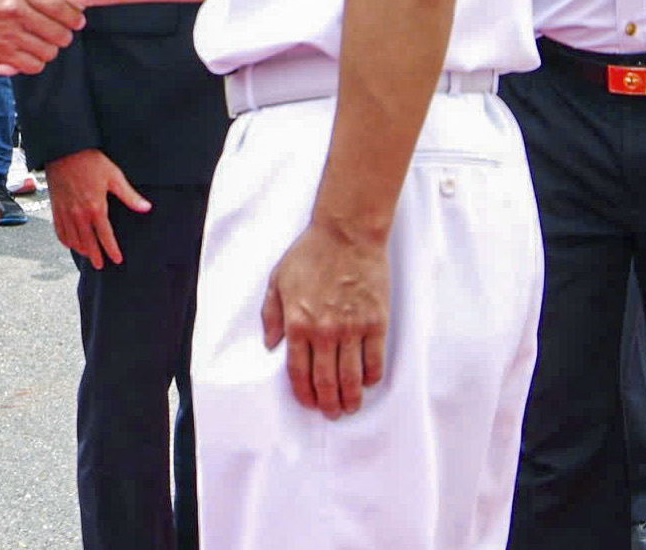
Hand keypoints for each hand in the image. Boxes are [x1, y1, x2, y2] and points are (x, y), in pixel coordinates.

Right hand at [46, 148, 150, 268]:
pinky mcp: (55, 209)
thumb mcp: (114, 177)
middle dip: (95, 256)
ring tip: (88, 255)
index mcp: (95, 208)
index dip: (111, 250)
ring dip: (81, 250)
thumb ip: (129, 196)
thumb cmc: (91, 162)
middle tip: (100, 265)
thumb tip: (146, 208)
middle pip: (88, 243)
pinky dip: (66, 241)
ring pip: (73, 240)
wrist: (64, 151)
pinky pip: (59, 232)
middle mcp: (79, 215)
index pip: (105, 236)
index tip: (117, 260)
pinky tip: (72, 243)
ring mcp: (65, 213)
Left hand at [260, 221, 389, 418]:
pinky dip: (371, 376)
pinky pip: (375, 359)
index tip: (309, 404)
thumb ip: (271, 314)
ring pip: (351, 378)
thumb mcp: (278, 279)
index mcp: (297, 324)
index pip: (299, 373)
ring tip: (350, 407)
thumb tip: (270, 344)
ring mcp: (352, 328)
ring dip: (350, 399)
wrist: (347, 232)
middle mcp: (324, 331)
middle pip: (326, 382)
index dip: (304, 394)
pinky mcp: (375, 321)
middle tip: (332, 414)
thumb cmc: (312, 252)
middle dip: (328, 404)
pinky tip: (368, 381)